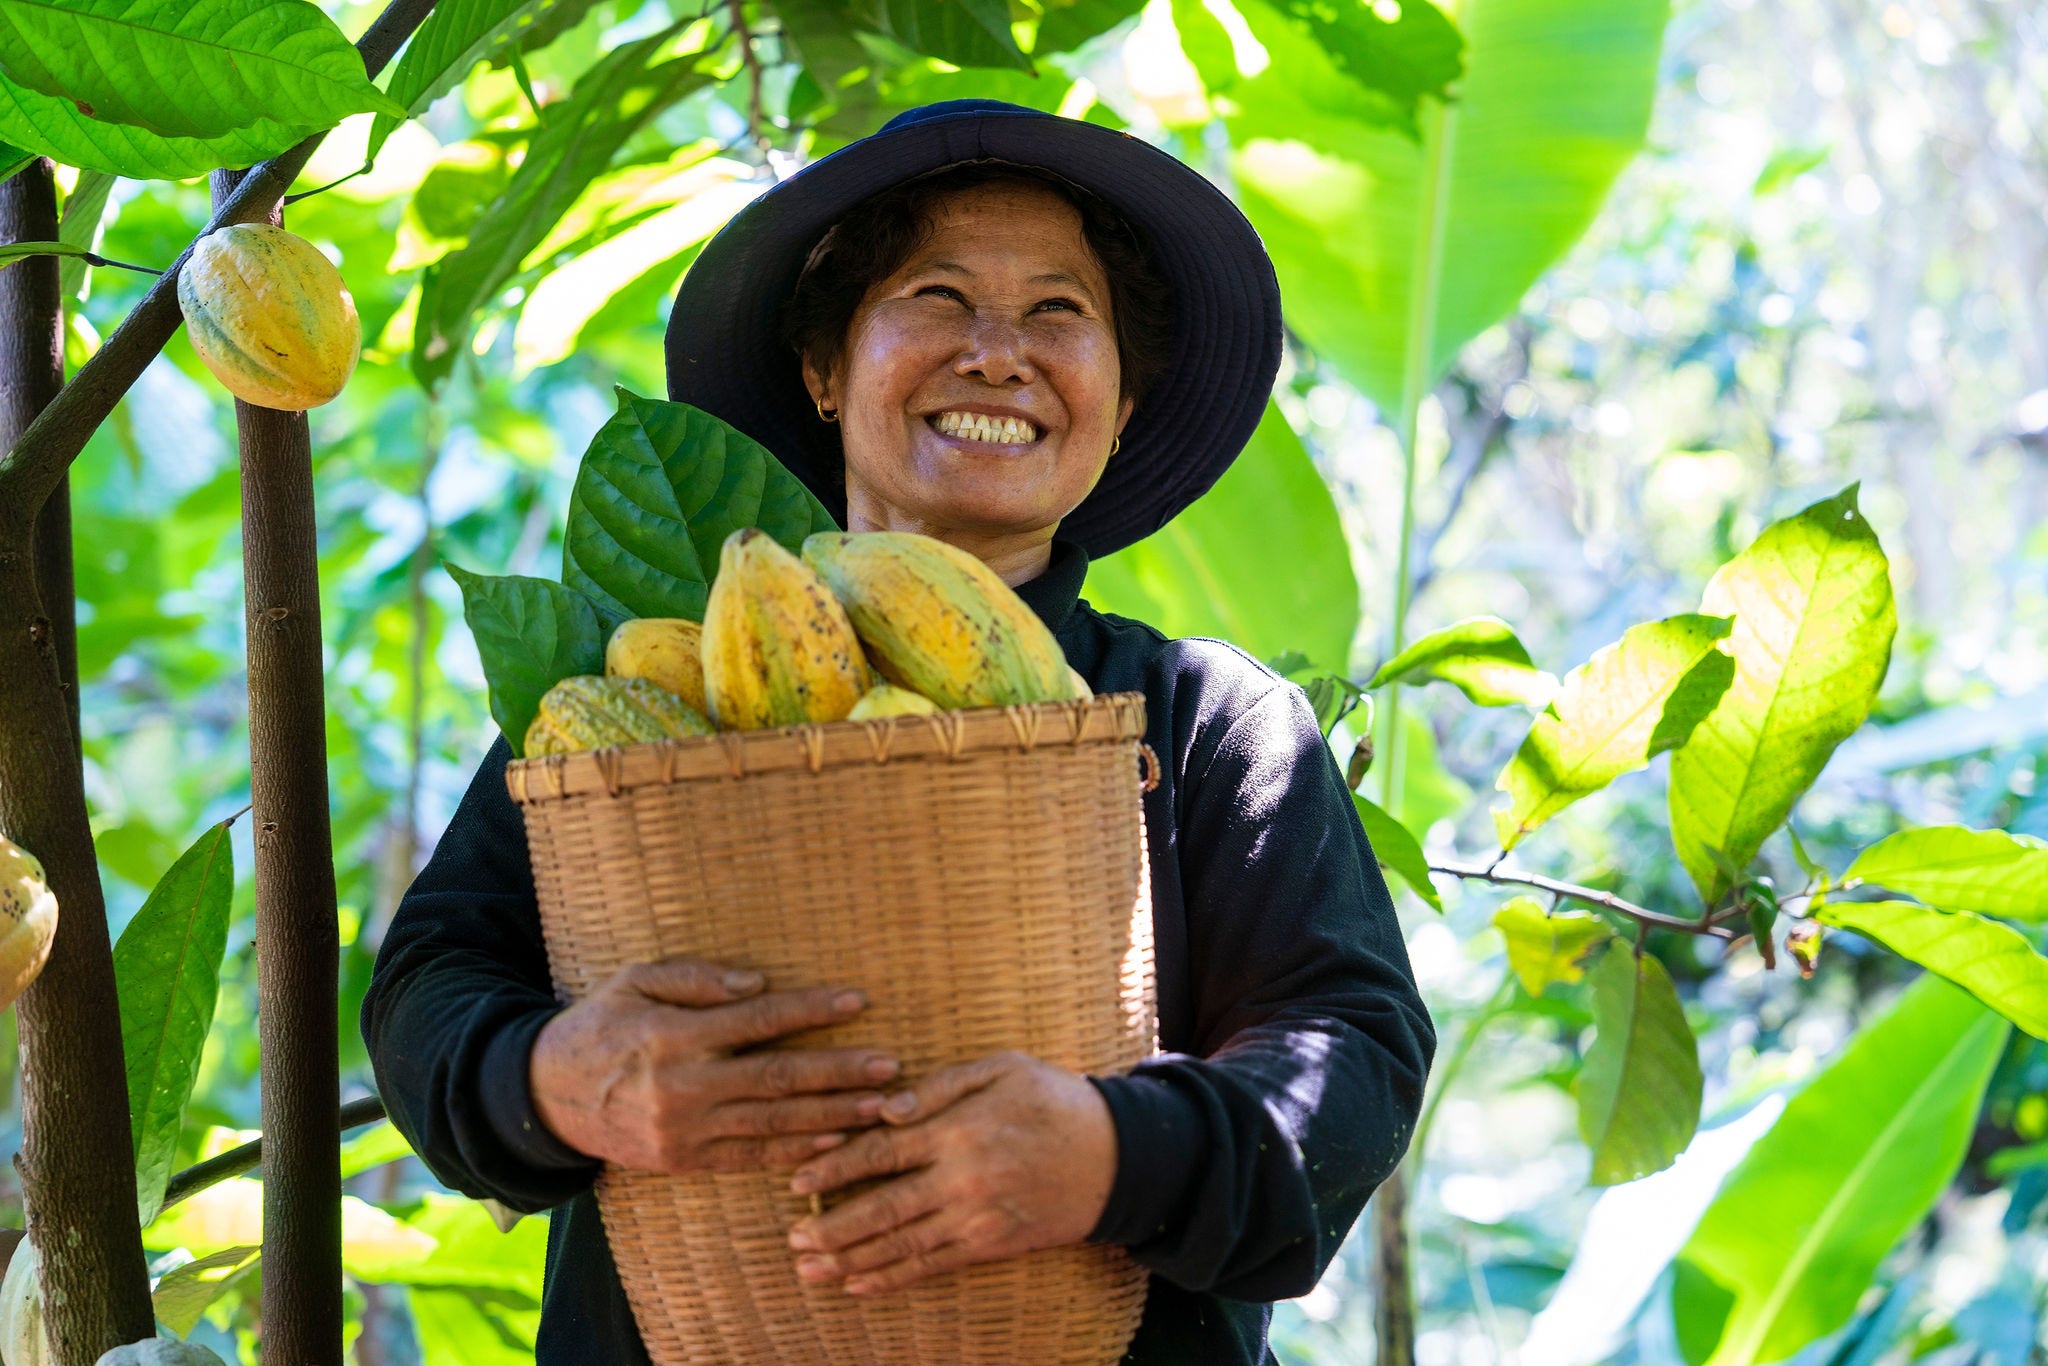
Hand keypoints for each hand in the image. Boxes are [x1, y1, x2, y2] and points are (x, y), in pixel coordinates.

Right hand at [529, 958, 900, 1172]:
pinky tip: (836, 1141)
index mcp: (674, 1034)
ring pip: (773, 1124)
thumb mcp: (635, 980)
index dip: (812, 1010)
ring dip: (833, 1116)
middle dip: (840, 1073)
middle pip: (778, 1079)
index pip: (759, 1020)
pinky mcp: (685, 1161)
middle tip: (890, 1067)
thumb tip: (759, 983)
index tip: (858, 1000)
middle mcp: (684, 1087)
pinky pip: (751, 1157)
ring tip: (881, 1107)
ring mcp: (685, 1131)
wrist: (544, 1097)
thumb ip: (697, 977)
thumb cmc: (600, 1024)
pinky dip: (797, 1150)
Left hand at [782, 1051, 1116, 1295]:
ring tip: (809, 1270)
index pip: (880, 1151)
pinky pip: (932, 1266)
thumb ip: (940, 1085)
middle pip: (881, 1207)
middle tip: (792, 1238)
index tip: (797, 1179)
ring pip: (900, 1245)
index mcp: (958, 1129)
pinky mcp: (991, 1245)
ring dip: (851, 1260)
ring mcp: (976, 1217)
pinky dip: (892, 1279)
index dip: (834, 1167)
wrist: (1115, 1155)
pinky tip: (860, 1285)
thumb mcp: (1003, 1067)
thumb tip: (885, 1109)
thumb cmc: (1054, 1099)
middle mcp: (961, 1178)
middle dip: (831, 1226)